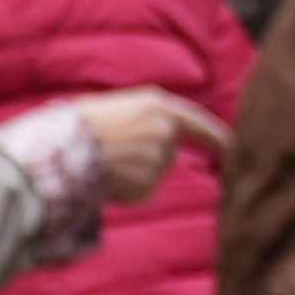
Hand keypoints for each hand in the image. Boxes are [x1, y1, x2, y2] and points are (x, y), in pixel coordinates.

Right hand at [76, 89, 225, 203]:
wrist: (62, 146)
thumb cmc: (79, 124)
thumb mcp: (118, 108)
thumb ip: (145, 120)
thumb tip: (162, 141)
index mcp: (157, 104)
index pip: (197, 123)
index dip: (216, 137)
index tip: (233, 148)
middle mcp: (165, 129)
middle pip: (167, 151)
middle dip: (147, 156)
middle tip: (111, 151)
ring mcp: (158, 157)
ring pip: (152, 172)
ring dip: (132, 172)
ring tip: (103, 161)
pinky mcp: (148, 183)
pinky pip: (140, 190)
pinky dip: (125, 189)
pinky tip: (106, 178)